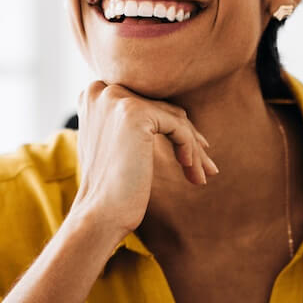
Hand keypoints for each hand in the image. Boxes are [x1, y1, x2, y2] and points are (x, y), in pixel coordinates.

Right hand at [69, 82, 219, 236]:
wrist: (99, 213)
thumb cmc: (111, 188)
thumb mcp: (118, 144)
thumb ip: (134, 124)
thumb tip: (178, 117)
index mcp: (95, 94)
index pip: (148, 104)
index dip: (173, 126)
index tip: (192, 151)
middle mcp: (102, 90)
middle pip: (163, 109)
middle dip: (188, 139)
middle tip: (208, 167)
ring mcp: (116, 99)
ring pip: (174, 118)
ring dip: (194, 149)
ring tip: (204, 176)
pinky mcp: (134, 113)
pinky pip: (178, 127)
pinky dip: (189, 149)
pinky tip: (191, 172)